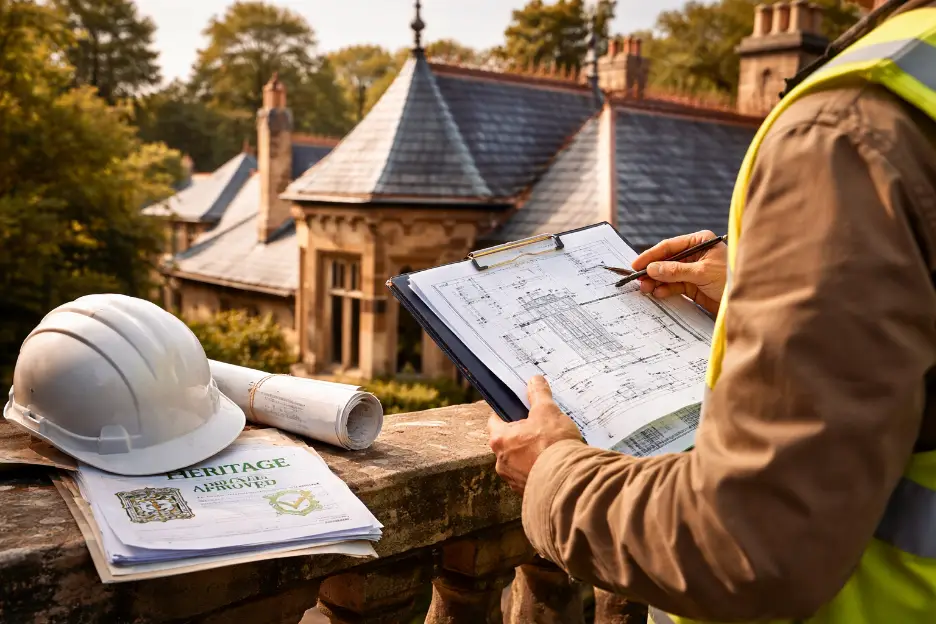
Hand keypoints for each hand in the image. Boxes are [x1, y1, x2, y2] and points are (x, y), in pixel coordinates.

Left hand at [488, 376, 582, 494]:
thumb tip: (534, 381)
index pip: (495, 421)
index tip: (518, 409)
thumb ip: (538, 394)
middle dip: (521, 435)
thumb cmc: (553, 444)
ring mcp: (513, 479)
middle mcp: (501, 462)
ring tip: (549, 447)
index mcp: (499, 440)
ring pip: (518, 461)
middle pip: (507, 442)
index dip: (506, 412)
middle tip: (538, 428)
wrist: (569, 480)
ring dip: (530, 454)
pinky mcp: (527, 492)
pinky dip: (539, 469)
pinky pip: (530, 476)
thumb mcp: (547, 411)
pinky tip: (554, 463)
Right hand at [631, 230, 726, 315]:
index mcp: (700, 242)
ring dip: (656, 282)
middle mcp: (695, 254)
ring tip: (646, 289)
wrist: (748, 302)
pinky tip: (658, 293)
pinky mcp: (693, 286)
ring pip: (668, 274)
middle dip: (652, 270)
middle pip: (666, 260)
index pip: (670, 246)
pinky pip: (674, 286)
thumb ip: (675, 270)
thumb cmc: (732, 279)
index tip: (637, 264)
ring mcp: (693, 270)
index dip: (652, 255)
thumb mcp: (702, 272)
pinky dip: (665, 289)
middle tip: (640, 280)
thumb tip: (651, 268)